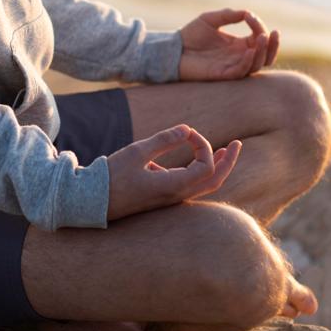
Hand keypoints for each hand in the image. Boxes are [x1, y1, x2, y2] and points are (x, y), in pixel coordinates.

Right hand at [106, 124, 241, 221]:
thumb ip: (164, 140)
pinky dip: (200, 172)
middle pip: (215, 181)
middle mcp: (177, 196)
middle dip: (228, 161)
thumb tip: (187, 129)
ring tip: (227, 150)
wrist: (92, 201)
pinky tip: (191, 160)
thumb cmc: (112, 176)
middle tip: (237, 144)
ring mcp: (171, 199)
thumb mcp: (137, 152)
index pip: (207, 166)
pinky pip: (191, 187)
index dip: (204, 144)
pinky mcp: (164, 198)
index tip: (187, 132)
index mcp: (174, 186)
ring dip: (217, 167)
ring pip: (205, 186)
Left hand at [179, 8, 278, 81]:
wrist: (172, 50)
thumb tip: (248, 13)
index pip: (258, 38)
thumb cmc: (190, 35)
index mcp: (238, 45)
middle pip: (265, 55)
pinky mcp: (222, 74)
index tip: (249, 16)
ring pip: (257, 64)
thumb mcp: (210, 20)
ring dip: (262, 52)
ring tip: (261, 38)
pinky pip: (241, 71)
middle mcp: (238, 57)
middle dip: (273, 45)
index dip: (259, 27)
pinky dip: (248, 62)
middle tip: (274, 33)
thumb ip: (228, 15)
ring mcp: (232, 66)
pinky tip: (249, 51)